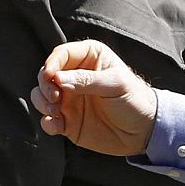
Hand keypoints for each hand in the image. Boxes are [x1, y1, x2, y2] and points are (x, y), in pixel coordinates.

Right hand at [30, 40, 156, 155]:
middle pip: (46, 74)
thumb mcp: (115, 84)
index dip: (52, 63)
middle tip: (55, 97)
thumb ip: (86, 80)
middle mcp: (74, 76)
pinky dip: (47, 122)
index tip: (50, 76)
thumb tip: (58, 79)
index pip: (62, 54)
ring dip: (42, 102)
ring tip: (55, 110)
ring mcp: (69, 99)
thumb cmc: (135, 99)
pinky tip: (57, 125)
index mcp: (89, 58)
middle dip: (45, 85)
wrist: (144, 131)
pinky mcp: (67, 120)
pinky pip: (47, 119)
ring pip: (41, 95)